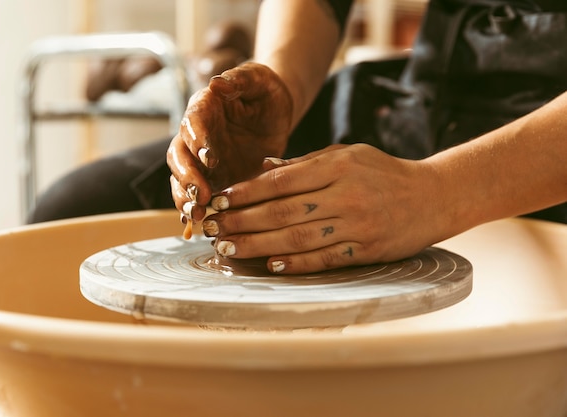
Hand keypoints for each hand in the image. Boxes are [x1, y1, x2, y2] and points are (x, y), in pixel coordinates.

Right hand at [167, 62, 292, 220]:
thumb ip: (240, 79)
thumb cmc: (265, 92)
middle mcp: (195, 135)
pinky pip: (195, 195)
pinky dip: (192, 210)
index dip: (197, 139)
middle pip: (179, 155)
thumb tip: (217, 84)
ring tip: (196, 214)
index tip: (208, 157)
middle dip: (186, 176)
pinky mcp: (211, 178)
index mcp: (204, 107)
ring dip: (184, 197)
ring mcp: (200, 160)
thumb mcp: (258, 79)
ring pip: (181, 179)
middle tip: (199, 194)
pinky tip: (195, 226)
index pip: (193, 122)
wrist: (273, 114)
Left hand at [201, 144, 447, 273]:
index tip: (220, 199)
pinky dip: (297, 264)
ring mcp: (356, 225)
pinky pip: (325, 259)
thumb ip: (306, 163)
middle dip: (241, 220)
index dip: (246, 192)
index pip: (280, 181)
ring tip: (229, 247)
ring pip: (297, 238)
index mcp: (337, 166)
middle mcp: (344, 195)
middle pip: (281, 211)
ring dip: (258, 245)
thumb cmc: (385, 172)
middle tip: (211, 227)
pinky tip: (271, 265)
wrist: (434, 196)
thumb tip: (263, 168)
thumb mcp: (349, 154)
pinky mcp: (366, 250)